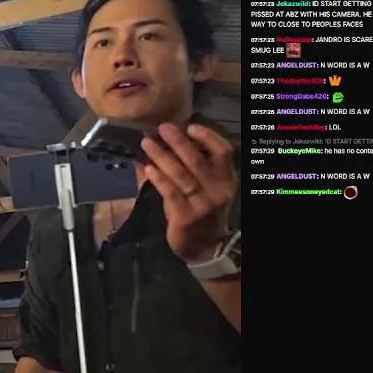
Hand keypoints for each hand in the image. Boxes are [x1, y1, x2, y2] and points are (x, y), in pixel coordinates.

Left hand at [140, 123, 237, 261]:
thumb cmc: (201, 210)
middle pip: (197, 160)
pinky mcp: (185, 216)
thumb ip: (190, 167)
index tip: (190, 126)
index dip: (208, 137)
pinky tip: (147, 167)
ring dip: (161, 156)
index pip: (223, 152)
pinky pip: (170, 192)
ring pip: (180, 175)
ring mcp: (202, 204)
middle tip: (162, 128)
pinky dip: (158, 178)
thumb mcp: (205, 188)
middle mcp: (217, 190)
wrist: (203, 246)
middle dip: (178, 142)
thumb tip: (164, 142)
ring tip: (146, 143)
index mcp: (226, 179)